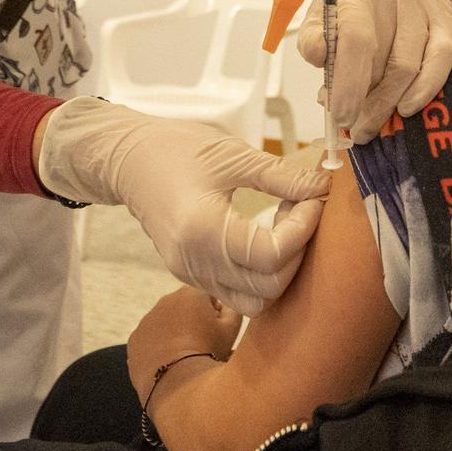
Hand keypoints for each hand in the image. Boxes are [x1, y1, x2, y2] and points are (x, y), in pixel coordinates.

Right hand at [35, 98, 328, 313]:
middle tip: (303, 210)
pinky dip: (264, 274)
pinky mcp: (193, 276)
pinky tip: (267, 235)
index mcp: (202, 230)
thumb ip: (282, 175)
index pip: (271, 255)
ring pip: (256, 301)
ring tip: (286, 225)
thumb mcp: (233, 154)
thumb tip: (322, 187)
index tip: (314, 199)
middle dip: (299, 251)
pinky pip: (239, 294)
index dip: (304, 229)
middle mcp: (195, 263)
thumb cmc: (175, 150)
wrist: (128, 161)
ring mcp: (192, 275)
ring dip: (283, 269)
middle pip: (269, 287)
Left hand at [127, 287, 243, 389]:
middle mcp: (165, 300)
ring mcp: (147, 320)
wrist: (176, 382)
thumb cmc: (208, 351)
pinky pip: (150, 338)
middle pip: (184, 306)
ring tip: (184, 354)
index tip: (217, 328)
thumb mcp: (232, 329)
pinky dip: (158, 345)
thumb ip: (232, 309)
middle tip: (203, 342)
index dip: (215, 311)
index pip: (207, 294)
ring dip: (174, 332)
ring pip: (165, 322)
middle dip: (193, 319)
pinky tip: (168, 361)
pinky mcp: (134, 339)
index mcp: (190, 293)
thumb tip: (225, 304)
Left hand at [297, 0, 451, 144]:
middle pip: (390, 58)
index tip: (341, 116)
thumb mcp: (317, 16)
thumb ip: (312, 39)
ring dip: (392, 101)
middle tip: (357, 128)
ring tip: (373, 122)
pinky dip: (426, 88)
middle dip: (372, 103)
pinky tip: (408, 107)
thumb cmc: (342, 5)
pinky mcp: (446, 15)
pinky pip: (443, 58)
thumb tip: (321, 58)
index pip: (357, 36)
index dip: (350, 81)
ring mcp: (425, 2)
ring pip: (414, 64)